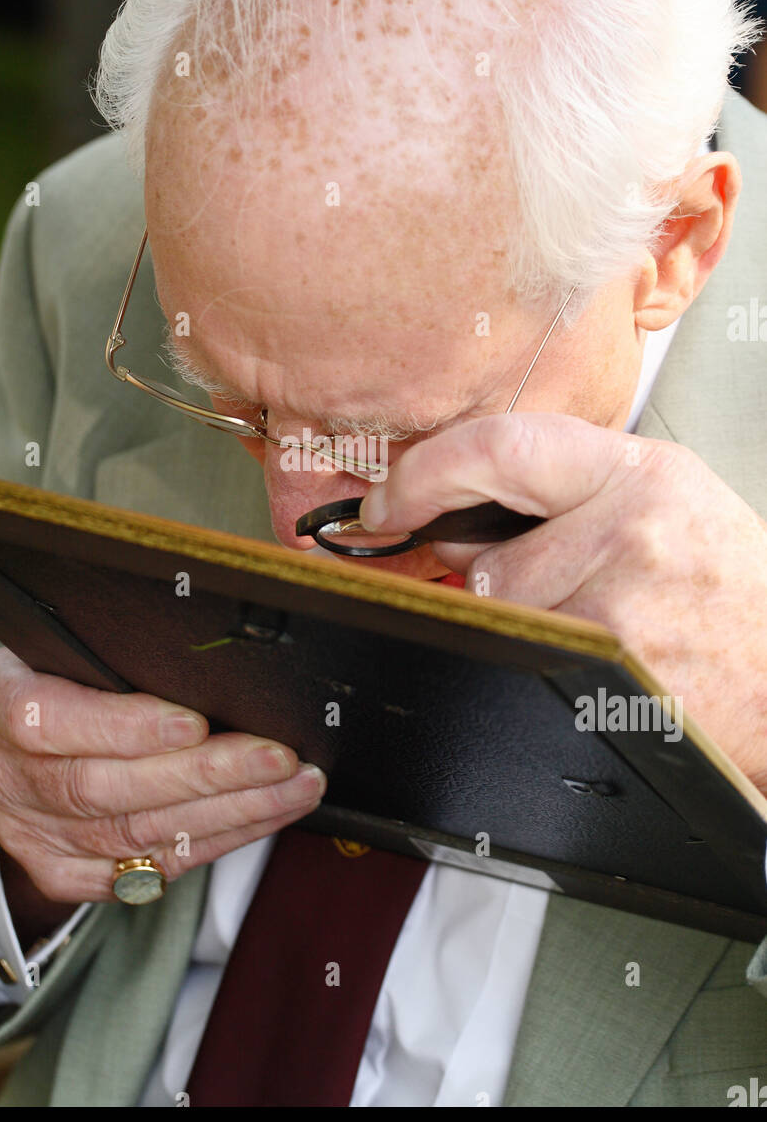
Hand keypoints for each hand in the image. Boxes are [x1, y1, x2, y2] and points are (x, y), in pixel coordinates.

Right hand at [0, 647, 325, 906]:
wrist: (8, 739)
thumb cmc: (53, 674)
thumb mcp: (59, 645)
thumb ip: (113, 656)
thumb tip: (207, 661)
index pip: (53, 723)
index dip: (127, 727)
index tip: (196, 722)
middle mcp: (5, 778)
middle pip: (109, 789)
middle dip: (207, 775)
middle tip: (279, 759)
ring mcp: (31, 835)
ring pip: (138, 835)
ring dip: (230, 813)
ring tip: (295, 787)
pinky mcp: (62, 874)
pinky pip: (146, 871)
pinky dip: (213, 845)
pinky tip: (263, 819)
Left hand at [360, 412, 766, 792]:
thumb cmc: (734, 588)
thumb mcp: (666, 501)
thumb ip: (565, 490)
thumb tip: (453, 509)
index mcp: (638, 473)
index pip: (501, 446)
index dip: (425, 472)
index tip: (389, 500)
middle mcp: (630, 531)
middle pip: (487, 559)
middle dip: (490, 577)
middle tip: (548, 585)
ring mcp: (620, 610)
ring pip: (506, 620)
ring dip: (529, 626)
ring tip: (602, 623)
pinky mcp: (613, 676)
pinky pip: (530, 667)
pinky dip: (549, 667)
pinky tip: (605, 662)